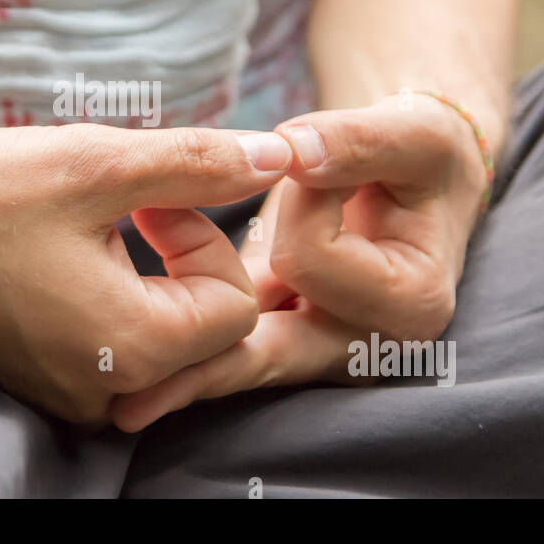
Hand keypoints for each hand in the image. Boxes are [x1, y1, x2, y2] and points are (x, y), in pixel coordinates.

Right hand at [0, 124, 293, 423]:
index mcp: (129, 348)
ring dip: (148, 275)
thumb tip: (281, 157)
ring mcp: (69, 394)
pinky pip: (113, 348)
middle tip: (132, 205)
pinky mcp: (41, 380)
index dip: (206, 236)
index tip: (147, 197)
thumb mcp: (93, 163)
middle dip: (183, 257)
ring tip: (91, 225)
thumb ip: (196, 162)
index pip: (236, 305)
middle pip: (204, 329)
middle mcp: (104, 392)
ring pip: (160, 335)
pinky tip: (64, 254)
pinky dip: (112, 298)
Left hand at [111, 93, 491, 431]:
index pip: (310, 260)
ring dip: (186, 377)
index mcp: (411, 301)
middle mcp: (367, 344)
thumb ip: (357, 141)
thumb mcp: (412, 136)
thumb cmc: (420, 156)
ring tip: (124, 408)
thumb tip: (292, 153)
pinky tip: (138, 395)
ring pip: (243, 366)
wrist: (419, 180)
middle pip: (269, 353)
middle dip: (201, 360)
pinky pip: (232, 354)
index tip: (307, 163)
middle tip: (129, 398)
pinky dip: (189, 364)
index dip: (295, 201)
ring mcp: (323, 348)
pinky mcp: (287, 338)